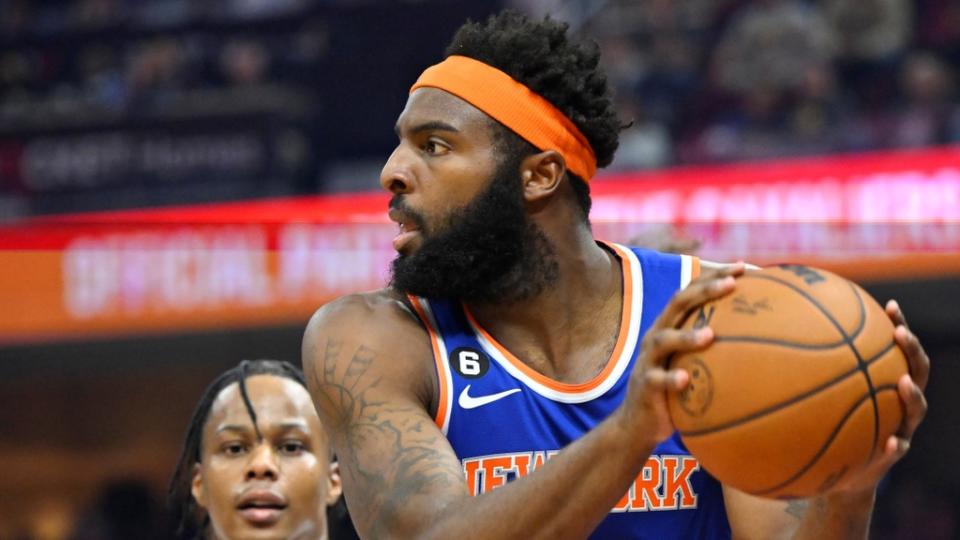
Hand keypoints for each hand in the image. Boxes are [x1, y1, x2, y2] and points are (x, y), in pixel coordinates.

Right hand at [618, 262, 745, 446]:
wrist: (639, 424)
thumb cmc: (678, 391)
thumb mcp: (695, 365)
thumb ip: (720, 350)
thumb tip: (771, 343)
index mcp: (671, 326)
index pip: (691, 292)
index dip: (714, 276)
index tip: (743, 266)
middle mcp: (657, 336)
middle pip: (677, 304)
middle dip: (704, 291)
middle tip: (732, 284)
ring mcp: (648, 360)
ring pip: (663, 340)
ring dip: (686, 336)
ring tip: (710, 335)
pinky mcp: (645, 386)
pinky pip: (657, 380)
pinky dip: (671, 379)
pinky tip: (686, 380)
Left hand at [828, 300, 929, 495]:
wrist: (840, 473)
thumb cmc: (830, 425)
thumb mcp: (822, 397)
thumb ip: (811, 371)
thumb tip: (778, 334)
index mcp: (886, 382)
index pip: (898, 350)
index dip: (898, 326)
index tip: (889, 306)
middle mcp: (899, 402)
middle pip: (917, 372)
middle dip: (912, 350)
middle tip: (900, 334)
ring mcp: (901, 428)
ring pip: (916, 410)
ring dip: (913, 395)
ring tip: (904, 383)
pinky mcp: (891, 457)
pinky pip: (897, 451)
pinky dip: (896, 447)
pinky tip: (892, 443)